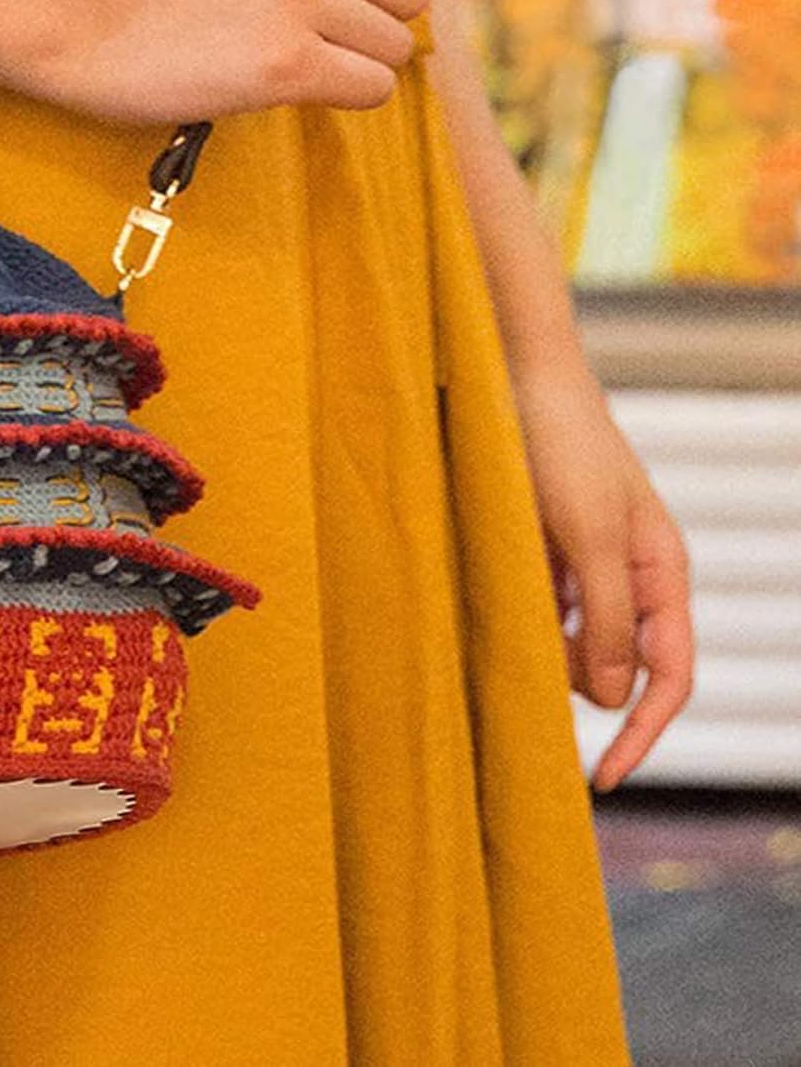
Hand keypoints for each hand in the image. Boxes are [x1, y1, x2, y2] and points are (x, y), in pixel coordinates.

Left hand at [511, 362, 694, 791]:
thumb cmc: (562, 447)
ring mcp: (587, 562)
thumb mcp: (590, 537)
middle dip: (575, 680)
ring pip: (572, 640)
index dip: (643, 735)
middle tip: (517, 671)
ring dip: (541, 647)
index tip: (602, 780)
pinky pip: (539, 608)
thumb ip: (605, 618)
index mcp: (661, 573)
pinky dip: (519, 617)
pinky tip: (489, 603)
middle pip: (617, 665)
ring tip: (497, 615)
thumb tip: (613, 701)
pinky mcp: (545, 548)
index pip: (669, 678)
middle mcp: (631, 574)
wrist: (516, 378)